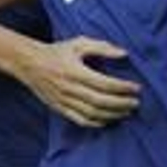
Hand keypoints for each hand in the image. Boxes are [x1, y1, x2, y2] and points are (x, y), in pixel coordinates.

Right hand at [18, 37, 140, 128]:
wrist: (29, 63)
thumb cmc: (57, 51)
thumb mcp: (79, 43)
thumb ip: (103, 47)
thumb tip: (124, 54)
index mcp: (75, 71)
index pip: (104, 83)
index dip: (123, 88)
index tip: (137, 88)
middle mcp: (69, 88)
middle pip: (100, 101)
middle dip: (121, 104)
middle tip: (136, 103)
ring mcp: (63, 101)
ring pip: (91, 114)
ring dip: (112, 115)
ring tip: (127, 112)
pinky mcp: (59, 108)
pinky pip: (79, 120)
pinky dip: (95, 123)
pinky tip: (108, 121)